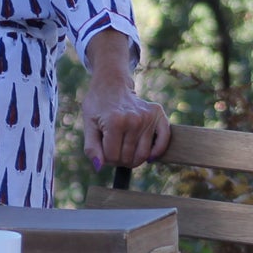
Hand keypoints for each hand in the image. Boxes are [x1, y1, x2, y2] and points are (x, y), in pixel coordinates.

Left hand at [81, 30, 169, 170]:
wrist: (111, 85)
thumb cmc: (98, 106)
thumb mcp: (88, 124)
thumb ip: (91, 147)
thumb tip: (99, 167)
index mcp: (115, 122)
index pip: (112, 157)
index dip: (105, 158)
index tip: (103, 148)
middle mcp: (134, 119)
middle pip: (128, 158)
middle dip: (119, 159)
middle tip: (114, 147)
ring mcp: (147, 117)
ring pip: (143, 155)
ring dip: (134, 158)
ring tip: (126, 148)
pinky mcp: (157, 114)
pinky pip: (163, 141)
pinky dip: (156, 152)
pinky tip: (148, 155)